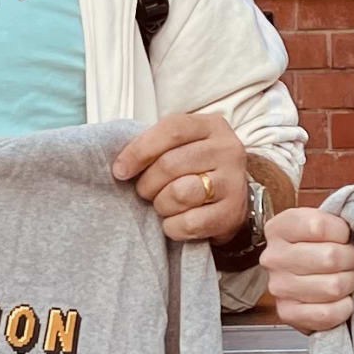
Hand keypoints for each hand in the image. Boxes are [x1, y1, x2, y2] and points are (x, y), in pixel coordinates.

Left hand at [112, 108, 250, 244]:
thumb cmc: (197, 170)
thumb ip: (156, 146)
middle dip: (147, 183)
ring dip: (161, 204)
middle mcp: (227, 150)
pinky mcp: (232, 214)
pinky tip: (175, 222)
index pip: (171, 130)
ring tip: (163, 204)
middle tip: (145, 192)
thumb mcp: (182, 146)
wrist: (233, 200)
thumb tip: (121, 165)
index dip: (139, 150)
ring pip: (180, 194)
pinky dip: (173, 227)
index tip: (120, 170)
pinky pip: (189, 223)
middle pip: (171, 164)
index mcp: (211, 126)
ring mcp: (233, 182)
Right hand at [263, 205, 353, 331]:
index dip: (342, 232)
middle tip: (347, 261)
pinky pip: (328, 313)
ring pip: (333, 287)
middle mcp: (273, 257)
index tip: (343, 236)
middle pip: (330, 257)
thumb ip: (338, 213)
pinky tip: (340, 300)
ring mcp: (278, 287)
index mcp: (279, 228)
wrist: (309, 280)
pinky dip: (343, 308)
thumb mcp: (324, 221)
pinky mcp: (287, 314)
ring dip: (348, 284)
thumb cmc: (322, 247)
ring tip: (343, 279)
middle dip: (349, 259)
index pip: (319, 226)